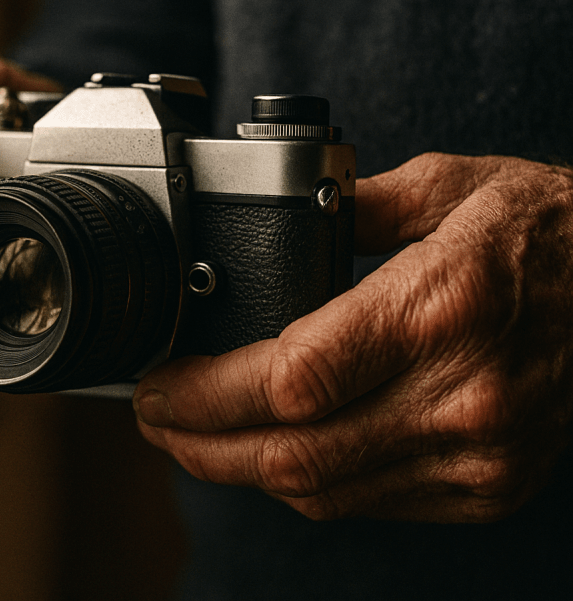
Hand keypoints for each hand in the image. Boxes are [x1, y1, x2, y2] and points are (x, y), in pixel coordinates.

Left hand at [133, 153, 572, 521]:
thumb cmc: (551, 232)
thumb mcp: (449, 185)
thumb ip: (350, 199)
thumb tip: (278, 203)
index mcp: (438, 307)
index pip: (291, 380)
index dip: (206, 394)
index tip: (160, 381)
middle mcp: (460, 393)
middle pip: (290, 453)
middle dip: (199, 443)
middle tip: (154, 416)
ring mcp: (478, 452)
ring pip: (320, 490)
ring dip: (239, 470)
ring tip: (191, 437)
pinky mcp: (487, 485)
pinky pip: (364, 502)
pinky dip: (302, 483)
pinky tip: (270, 452)